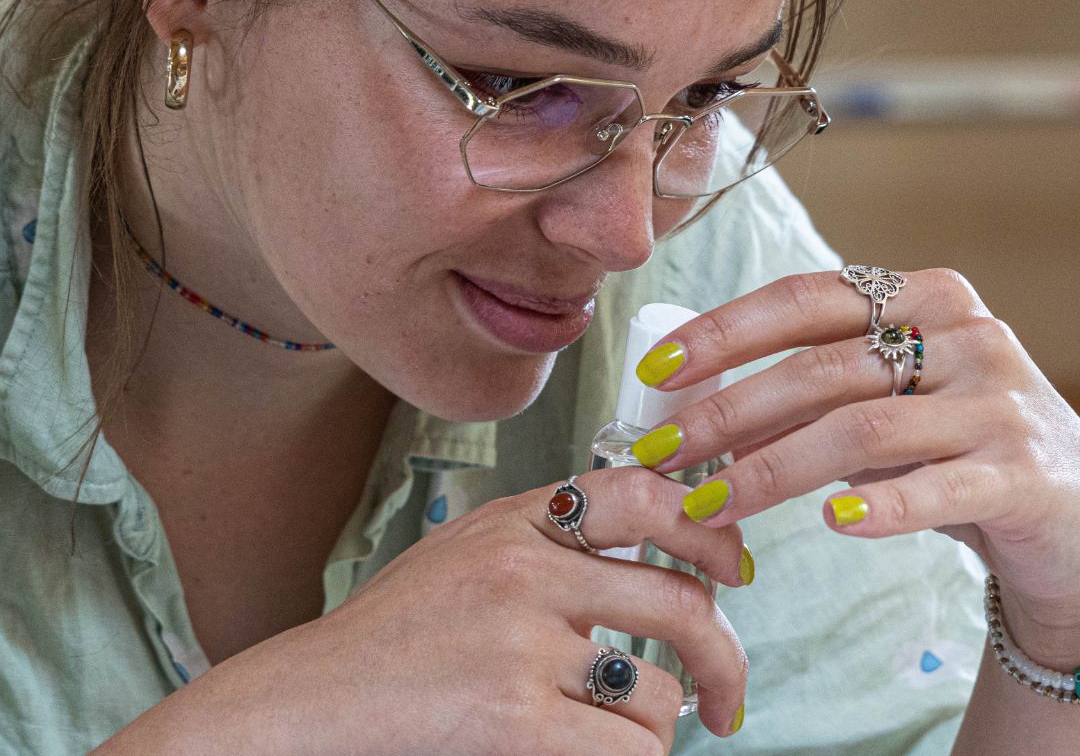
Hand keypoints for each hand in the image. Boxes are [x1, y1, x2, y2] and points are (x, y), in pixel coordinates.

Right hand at [97, 468, 749, 755]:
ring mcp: (521, 645)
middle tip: (727, 696)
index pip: (642, 494)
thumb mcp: (466, 552)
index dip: (707, 529)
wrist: (311, 702)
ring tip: (625, 736)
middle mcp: (524, 569)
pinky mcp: (516, 722)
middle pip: (677, 601)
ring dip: (661, 726)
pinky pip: (629, 748)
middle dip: (723, 658)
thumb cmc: (396, 633)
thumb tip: (652, 552)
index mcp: (516, 520)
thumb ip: (545, 539)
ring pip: (657, 692)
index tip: (730, 569)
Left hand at [630, 268, 1079, 661]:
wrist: (1073, 510)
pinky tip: (828, 524)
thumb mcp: (884, 404)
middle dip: (727, 412)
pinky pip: (937, 490)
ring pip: (862, 430)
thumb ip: (809, 397)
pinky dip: (878, 507)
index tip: (657, 370)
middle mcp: (963, 334)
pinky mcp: (1025, 474)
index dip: (723, 332)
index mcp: (921, 296)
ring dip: (772, 469)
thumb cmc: (954, 444)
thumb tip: (697, 415)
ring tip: (711, 504)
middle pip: (821, 368)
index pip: (804, 298)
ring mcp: (999, 401)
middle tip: (662, 453)